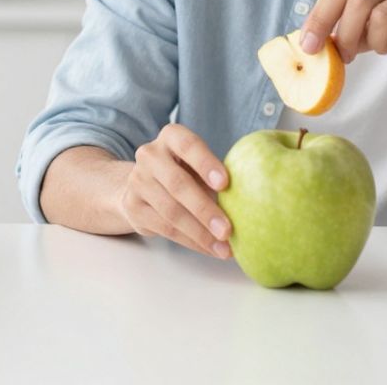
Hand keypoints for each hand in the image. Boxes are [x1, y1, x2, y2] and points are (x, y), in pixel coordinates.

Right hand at [120, 123, 233, 258]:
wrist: (141, 185)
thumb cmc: (184, 172)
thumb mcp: (197, 163)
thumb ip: (217, 175)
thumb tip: (254, 199)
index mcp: (171, 137)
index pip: (188, 145)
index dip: (206, 163)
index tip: (225, 184)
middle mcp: (150, 155)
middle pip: (178, 183)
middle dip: (205, 209)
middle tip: (227, 230)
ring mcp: (138, 181)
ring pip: (171, 211)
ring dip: (200, 233)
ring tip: (223, 247)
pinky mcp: (133, 206)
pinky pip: (165, 228)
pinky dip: (191, 241)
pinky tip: (209, 248)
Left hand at [299, 0, 386, 73]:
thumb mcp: (375, 30)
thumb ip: (348, 30)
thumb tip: (312, 42)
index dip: (319, 17)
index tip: (308, 46)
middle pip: (356, 0)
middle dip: (343, 34)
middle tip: (343, 57)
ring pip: (379, 17)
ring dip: (376, 42)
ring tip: (386, 47)